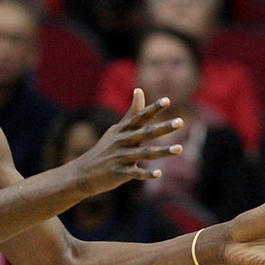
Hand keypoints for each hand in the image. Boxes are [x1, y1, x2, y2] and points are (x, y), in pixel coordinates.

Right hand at [65, 89, 182, 196]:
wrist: (83, 173)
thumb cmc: (104, 149)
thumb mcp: (117, 129)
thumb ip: (132, 112)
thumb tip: (139, 90)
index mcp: (123, 131)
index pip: (140, 116)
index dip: (153, 108)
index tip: (167, 100)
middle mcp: (123, 142)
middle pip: (146, 133)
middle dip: (163, 127)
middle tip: (180, 121)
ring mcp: (121, 157)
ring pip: (145, 153)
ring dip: (163, 151)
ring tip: (180, 149)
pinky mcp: (119, 173)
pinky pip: (135, 174)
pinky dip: (146, 174)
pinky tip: (158, 174)